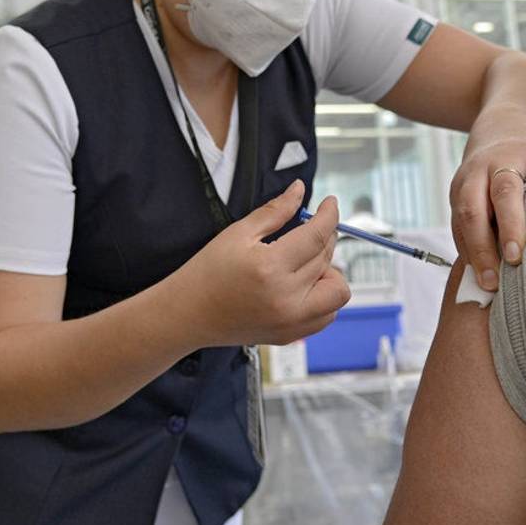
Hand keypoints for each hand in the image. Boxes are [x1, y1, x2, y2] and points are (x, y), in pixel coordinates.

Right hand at [176, 180, 351, 345]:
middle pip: (326, 258)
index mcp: (270, 267)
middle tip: (309, 227)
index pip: (317, 235)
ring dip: (330, 269)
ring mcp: (291, 321)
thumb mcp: (238, 233)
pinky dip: (325, 297)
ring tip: (306, 260)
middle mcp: (286, 298)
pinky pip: (327, 314)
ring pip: (337, 290)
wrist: (188, 314)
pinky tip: (306, 284)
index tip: (330, 202)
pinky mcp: (291, 335)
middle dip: (325, 236)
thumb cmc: (208, 271)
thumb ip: (275, 210)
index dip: (329, 215)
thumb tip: (300, 189)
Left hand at [451, 137, 525, 290]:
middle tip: (501, 272)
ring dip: (511, 222)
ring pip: (506, 188)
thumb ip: (479, 229)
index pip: (463, 224)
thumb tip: (487, 285)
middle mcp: (481, 171)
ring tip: (521, 252)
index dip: (473, 254)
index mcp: (464, 187)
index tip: (486, 284)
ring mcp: (509, 158)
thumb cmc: (493, 176)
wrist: (506, 121)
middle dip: (485, 242)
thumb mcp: (477, 195)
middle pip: (475, 207)